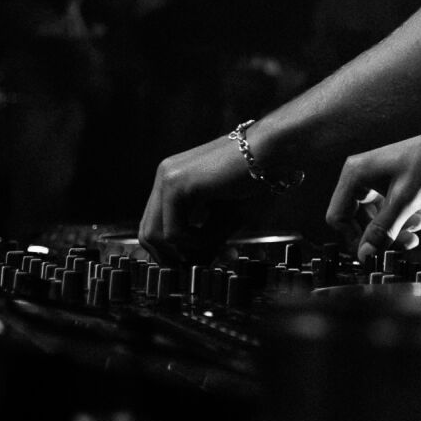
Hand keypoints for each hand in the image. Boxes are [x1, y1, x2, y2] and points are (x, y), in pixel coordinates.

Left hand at [138, 131, 299, 256]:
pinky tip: (218, 230)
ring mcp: (167, 178)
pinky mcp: (177, 184)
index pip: (154, 226)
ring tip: (216, 242)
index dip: (170, 252)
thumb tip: (191, 267)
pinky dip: (197, 242)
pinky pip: (174, 233)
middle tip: (200, 264)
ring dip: (188, 250)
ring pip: (156, 236)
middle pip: (148, 234)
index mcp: (173, 179)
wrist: (273, 152)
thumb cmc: (255, 181)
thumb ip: (204, 241)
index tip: (196, 264)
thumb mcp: (224, 218)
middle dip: (172, 257)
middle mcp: (165, 175)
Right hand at [326, 129, 420, 264]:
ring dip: (395, 227)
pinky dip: (401, 218)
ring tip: (418, 228)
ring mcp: (374, 179)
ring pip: (375, 216)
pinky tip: (420, 219)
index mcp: (356, 174)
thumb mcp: (405, 201)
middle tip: (404, 243)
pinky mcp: (387, 182)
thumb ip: (383, 230)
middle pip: (358, 219)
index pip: (338, 216)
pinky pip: (386, 208)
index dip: (354, 238)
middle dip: (381, 234)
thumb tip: (365, 254)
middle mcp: (360, 175)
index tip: (373, 252)